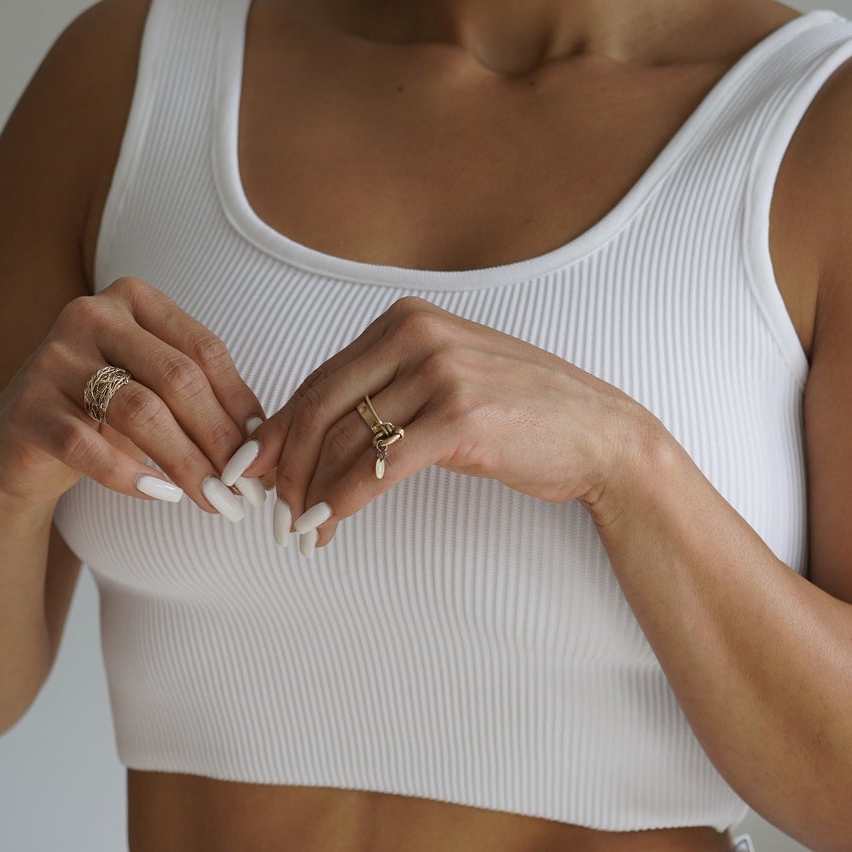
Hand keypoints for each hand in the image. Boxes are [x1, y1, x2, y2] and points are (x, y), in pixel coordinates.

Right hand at [0, 276, 264, 520]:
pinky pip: (89, 447)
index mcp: (131, 300)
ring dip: (187, 463)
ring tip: (214, 500)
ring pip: (141, 412)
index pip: (203, 349)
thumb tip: (264, 443)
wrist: (16, 445)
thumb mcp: (154, 393)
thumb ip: (202, 402)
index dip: (240, 405)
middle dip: (219, 440)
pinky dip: (131, 476)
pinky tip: (162, 495)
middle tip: (243, 490)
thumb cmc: (100, 417)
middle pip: (178, 379)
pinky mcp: (28, 409)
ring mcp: (53, 358)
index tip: (261, 452)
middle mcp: (89, 315)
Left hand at [233, 295, 645, 551]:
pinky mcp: (460, 417)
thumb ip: (383, 395)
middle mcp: (418, 335)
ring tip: (302, 530)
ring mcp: (440, 372)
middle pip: (321, 406)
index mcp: (406, 321)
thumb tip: (312, 436)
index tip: (253, 471)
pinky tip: (328, 525)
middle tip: (273, 512)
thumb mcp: (443, 385)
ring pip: (346, 440)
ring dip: (314, 493)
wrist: (597, 434)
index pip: (320, 379)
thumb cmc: (520, 415)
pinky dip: (344, 500)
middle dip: (288, 467)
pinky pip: (380, 466)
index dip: (280, 431)